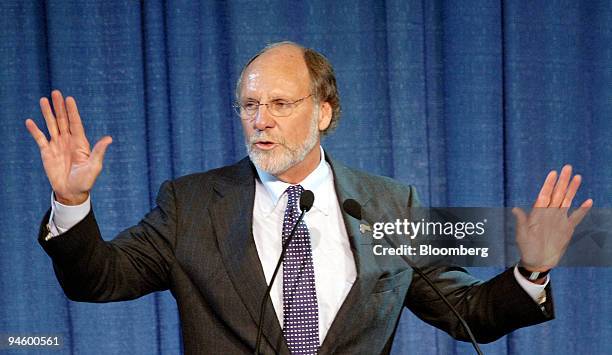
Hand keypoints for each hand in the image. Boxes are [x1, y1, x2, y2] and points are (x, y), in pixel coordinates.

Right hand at [25, 90, 111, 204]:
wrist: (71, 192)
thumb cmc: (85, 181)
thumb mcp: (94, 166)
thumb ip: (99, 151)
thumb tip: (108, 139)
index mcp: (80, 143)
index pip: (75, 123)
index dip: (72, 111)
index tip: (69, 99)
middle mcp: (68, 141)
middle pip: (63, 120)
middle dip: (59, 107)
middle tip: (56, 93)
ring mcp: (57, 145)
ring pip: (51, 125)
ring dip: (47, 113)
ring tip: (43, 100)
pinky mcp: (47, 152)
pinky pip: (40, 139)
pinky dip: (35, 130)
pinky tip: (30, 121)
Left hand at [513, 164, 592, 272]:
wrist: (537, 261)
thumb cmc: (526, 247)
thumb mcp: (522, 234)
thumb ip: (521, 222)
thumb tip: (515, 209)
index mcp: (538, 213)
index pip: (544, 195)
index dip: (549, 184)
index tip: (553, 173)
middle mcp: (549, 213)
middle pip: (557, 194)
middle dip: (562, 181)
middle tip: (567, 167)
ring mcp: (559, 219)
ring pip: (567, 200)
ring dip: (572, 189)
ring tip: (577, 177)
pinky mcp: (567, 228)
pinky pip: (576, 217)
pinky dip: (582, 209)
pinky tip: (588, 201)